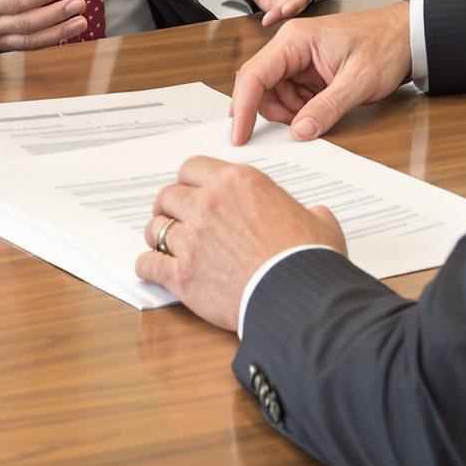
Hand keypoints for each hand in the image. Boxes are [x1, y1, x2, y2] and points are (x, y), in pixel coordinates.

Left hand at [134, 156, 346, 330]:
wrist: (300, 298)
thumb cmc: (309, 260)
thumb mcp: (319, 224)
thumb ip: (311, 213)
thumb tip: (317, 216)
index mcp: (238, 182)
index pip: (193, 167)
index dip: (189, 181)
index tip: (190, 192)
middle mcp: (209, 203)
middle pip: (168, 194)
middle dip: (168, 206)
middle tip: (173, 217)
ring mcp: (192, 239)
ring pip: (155, 227)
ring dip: (156, 235)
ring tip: (161, 243)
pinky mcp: (182, 274)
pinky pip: (149, 264)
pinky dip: (147, 266)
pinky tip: (150, 269)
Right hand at [229, 2, 412, 145]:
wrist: (406, 37)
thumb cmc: (384, 45)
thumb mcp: (358, 82)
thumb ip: (327, 107)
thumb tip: (299, 131)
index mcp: (295, 40)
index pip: (253, 74)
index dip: (242, 107)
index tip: (240, 136)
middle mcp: (290, 47)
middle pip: (259, 87)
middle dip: (273, 113)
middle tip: (297, 130)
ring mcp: (298, 60)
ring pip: (274, 96)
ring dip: (290, 115)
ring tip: (320, 115)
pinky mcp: (307, 73)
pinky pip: (291, 98)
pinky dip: (301, 112)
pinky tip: (322, 111)